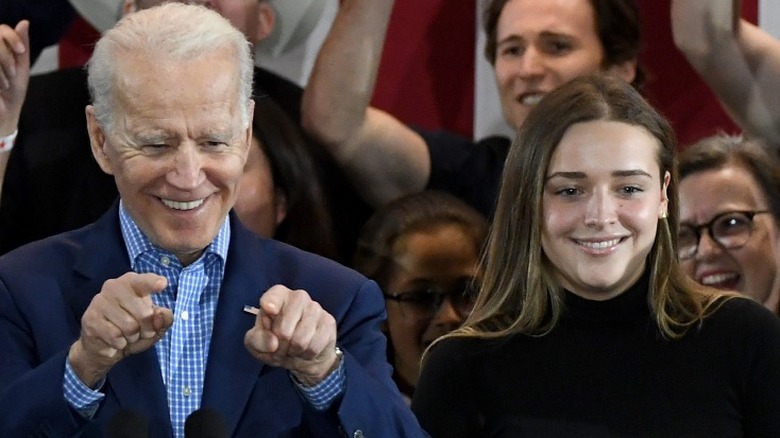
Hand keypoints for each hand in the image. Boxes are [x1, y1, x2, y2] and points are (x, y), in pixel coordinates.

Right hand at [0, 21, 29, 136]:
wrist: (4, 114)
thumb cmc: (12, 92)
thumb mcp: (21, 68)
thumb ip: (22, 46)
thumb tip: (24, 22)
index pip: (1, 29)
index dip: (12, 37)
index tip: (21, 51)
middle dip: (6, 56)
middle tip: (11, 73)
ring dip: (0, 67)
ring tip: (4, 83)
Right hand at [68, 272, 173, 386]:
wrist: (105, 348)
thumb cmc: (134, 330)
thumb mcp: (155, 325)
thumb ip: (164, 318)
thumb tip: (160, 314)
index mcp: (132, 283)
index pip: (144, 281)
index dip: (153, 283)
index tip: (163, 284)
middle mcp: (113, 286)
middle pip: (143, 313)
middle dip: (147, 328)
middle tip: (141, 331)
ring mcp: (99, 301)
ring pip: (129, 326)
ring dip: (132, 337)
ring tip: (126, 335)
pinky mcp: (90, 318)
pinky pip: (115, 335)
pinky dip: (120, 343)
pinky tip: (114, 340)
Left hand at [244, 285, 338, 385]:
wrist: (301, 355)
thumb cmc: (275, 342)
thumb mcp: (257, 342)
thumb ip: (258, 340)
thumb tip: (273, 343)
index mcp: (278, 295)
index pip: (274, 296)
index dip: (270, 304)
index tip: (269, 311)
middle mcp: (299, 297)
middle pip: (284, 329)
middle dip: (279, 345)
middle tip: (279, 346)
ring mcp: (316, 308)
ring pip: (300, 341)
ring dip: (293, 351)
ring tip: (292, 348)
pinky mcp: (328, 322)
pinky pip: (313, 347)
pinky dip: (306, 355)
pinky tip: (305, 349)